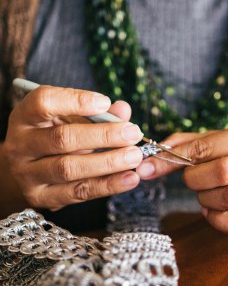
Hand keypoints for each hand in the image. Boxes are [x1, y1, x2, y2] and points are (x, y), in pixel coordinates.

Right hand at [3, 86, 142, 209]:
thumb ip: (96, 113)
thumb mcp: (69, 118)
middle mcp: (21, 145)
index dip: (76, 101)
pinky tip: (130, 178)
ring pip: (69, 168)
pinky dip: (107, 185)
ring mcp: (28, 174)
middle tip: (133, 133)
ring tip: (135, 156)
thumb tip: (123, 110)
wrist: (28, 168)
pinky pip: (78, 192)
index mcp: (25, 117)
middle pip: (62, 139)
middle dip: (103, 136)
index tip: (105, 102)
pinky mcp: (41, 197)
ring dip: (108, 162)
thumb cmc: (54, 135)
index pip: (43, 102)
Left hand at [136, 121, 227, 234]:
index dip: (172, 158)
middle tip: (191, 178)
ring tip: (206, 192)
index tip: (148, 167)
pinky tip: (214, 209)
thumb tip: (154, 152)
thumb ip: (188, 142)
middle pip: (221, 172)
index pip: (205, 147)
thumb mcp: (221, 138)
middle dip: (194, 179)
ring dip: (205, 199)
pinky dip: (218, 220)